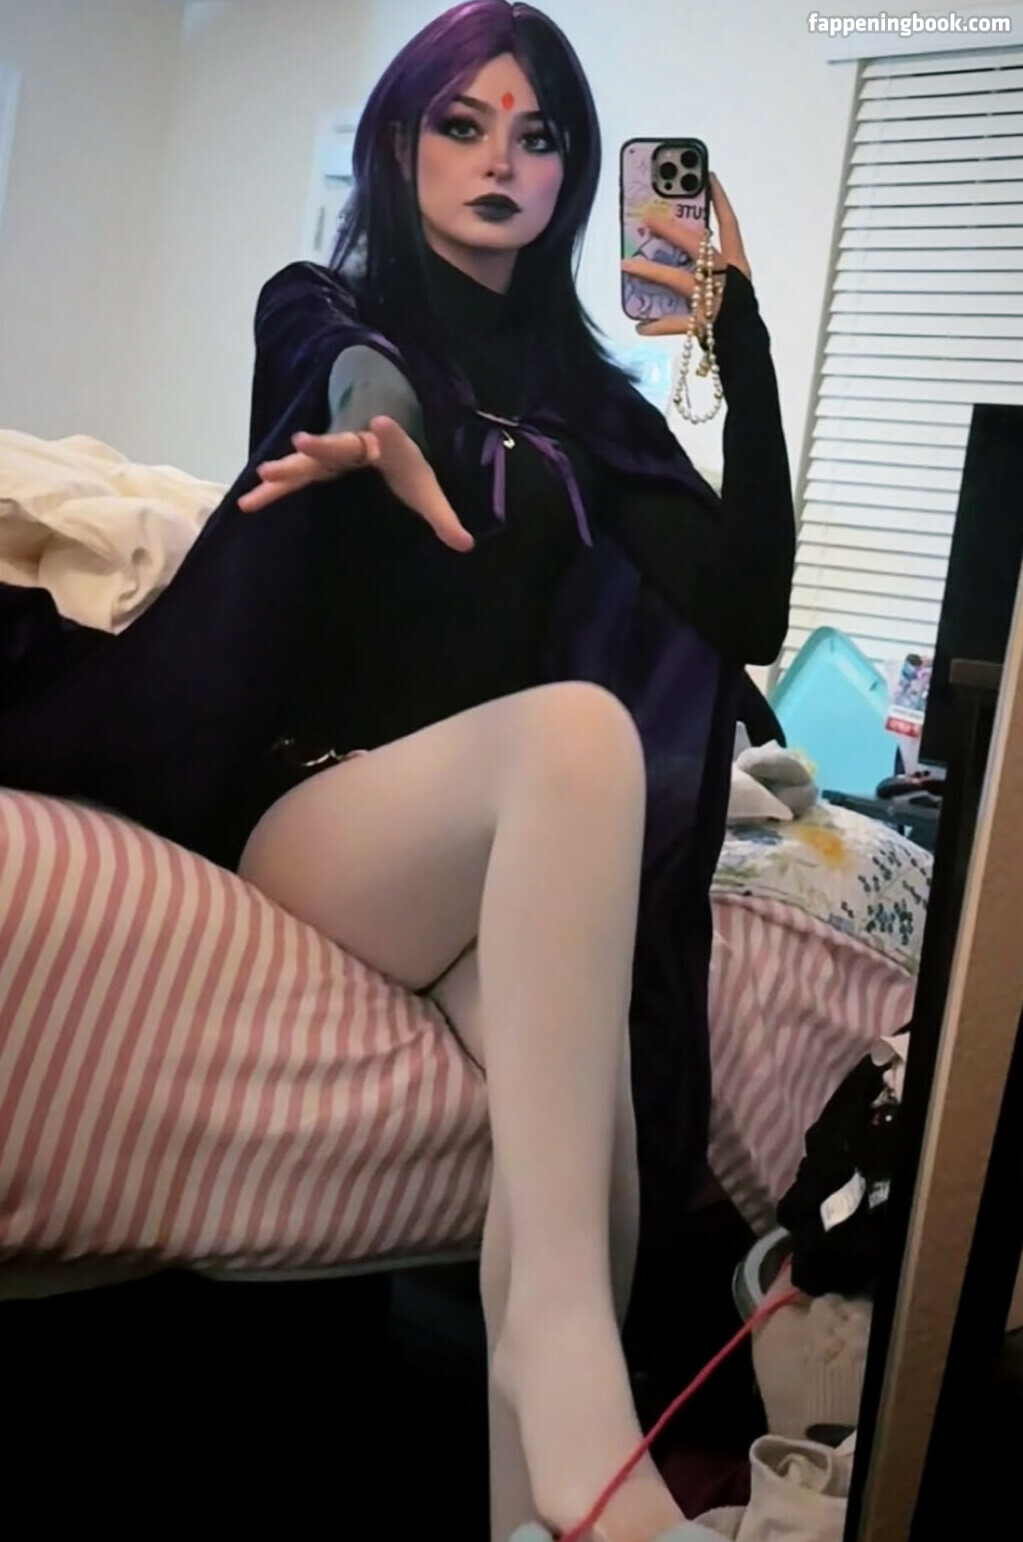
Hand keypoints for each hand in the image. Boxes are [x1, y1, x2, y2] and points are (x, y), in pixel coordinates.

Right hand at [238, 415, 473, 552]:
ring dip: (287, 468)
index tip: (382, 421)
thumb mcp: (426, 489)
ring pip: (308, 460)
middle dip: (321, 445)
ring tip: (263, 474)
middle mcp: (356, 444)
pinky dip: (272, 488)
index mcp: (388, 446)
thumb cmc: (404, 464)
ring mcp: (331, 454)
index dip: (388, 433)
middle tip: (300, 442)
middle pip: (338, 444)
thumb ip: (443, 516)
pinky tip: (247, 501)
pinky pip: (293, 477)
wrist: (382, 434)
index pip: (390, 440)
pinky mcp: (315, 466)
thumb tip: (465, 544)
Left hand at [620, 172, 750, 337]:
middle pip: (698, 247)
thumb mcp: (728, 283)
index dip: (720, 201)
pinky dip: (656, 326)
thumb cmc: (735, 313)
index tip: (707, 177)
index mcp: (737, 264)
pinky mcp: (704, 324)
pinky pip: (675, 324)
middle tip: (647, 218)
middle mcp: (727, 277)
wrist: (749, 349)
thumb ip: (709, 265)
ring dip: (651, 271)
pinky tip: (639, 326)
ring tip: (626, 264)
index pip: (729, 225)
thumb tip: (678, 243)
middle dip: (672, 230)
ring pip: (679, 280)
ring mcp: (715, 300)